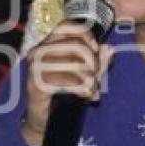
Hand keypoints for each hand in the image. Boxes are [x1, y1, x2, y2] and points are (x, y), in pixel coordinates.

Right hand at [23, 22, 113, 145]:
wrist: (45, 119)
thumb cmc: (64, 93)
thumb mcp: (85, 74)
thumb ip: (98, 61)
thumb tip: (110, 48)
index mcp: (48, 44)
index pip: (66, 26)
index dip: (85, 34)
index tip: (95, 49)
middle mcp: (38, 51)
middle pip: (74, 45)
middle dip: (92, 62)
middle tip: (96, 78)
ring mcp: (35, 67)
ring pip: (73, 62)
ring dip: (89, 79)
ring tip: (92, 90)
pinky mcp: (35, 83)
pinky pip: (66, 79)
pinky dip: (81, 88)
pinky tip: (86, 96)